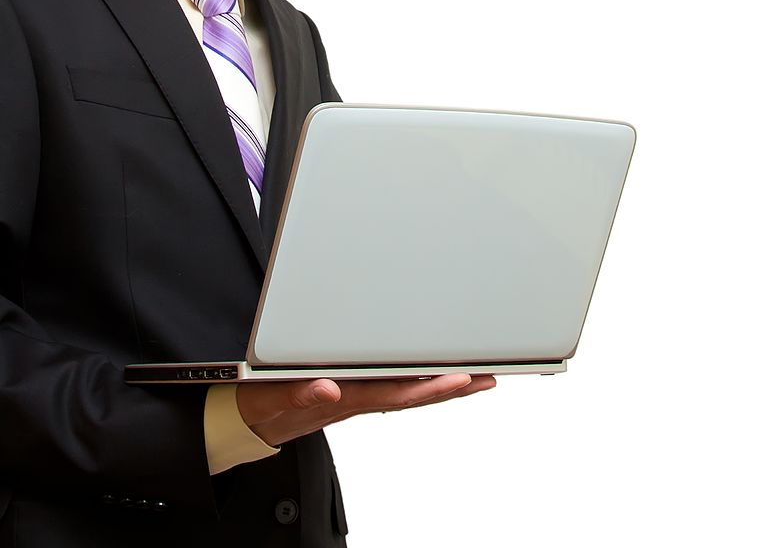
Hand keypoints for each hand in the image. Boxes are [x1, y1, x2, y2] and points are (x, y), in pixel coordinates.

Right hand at [236, 374, 495, 446]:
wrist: (246, 422)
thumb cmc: (260, 407)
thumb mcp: (270, 399)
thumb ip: (296, 394)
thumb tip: (325, 388)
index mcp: (343, 398)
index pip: (394, 393)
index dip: (429, 387)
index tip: (460, 378)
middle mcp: (357, 398)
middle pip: (413, 394)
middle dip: (451, 386)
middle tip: (487, 377)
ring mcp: (357, 397)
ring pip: (408, 392)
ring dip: (443, 386)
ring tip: (476, 377)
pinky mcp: (352, 392)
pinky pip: (394, 388)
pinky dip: (420, 383)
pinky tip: (435, 377)